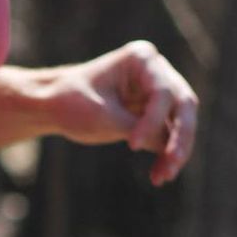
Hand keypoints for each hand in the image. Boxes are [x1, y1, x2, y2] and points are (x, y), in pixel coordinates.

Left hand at [42, 41, 198, 185]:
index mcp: (142, 58)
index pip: (162, 92)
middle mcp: (156, 72)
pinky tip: (158, 176)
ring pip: (180, 123)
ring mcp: (157, 93)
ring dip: (175, 151)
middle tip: (173, 163)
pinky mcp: (153, 115)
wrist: (53, 105)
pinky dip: (164, 156)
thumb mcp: (100, 116)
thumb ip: (135, 128)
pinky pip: (167, 137)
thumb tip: (168, 146)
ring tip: (163, 177)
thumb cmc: (71, 102)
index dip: (152, 120)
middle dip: (180, 136)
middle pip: (183, 104)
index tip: (131, 146)